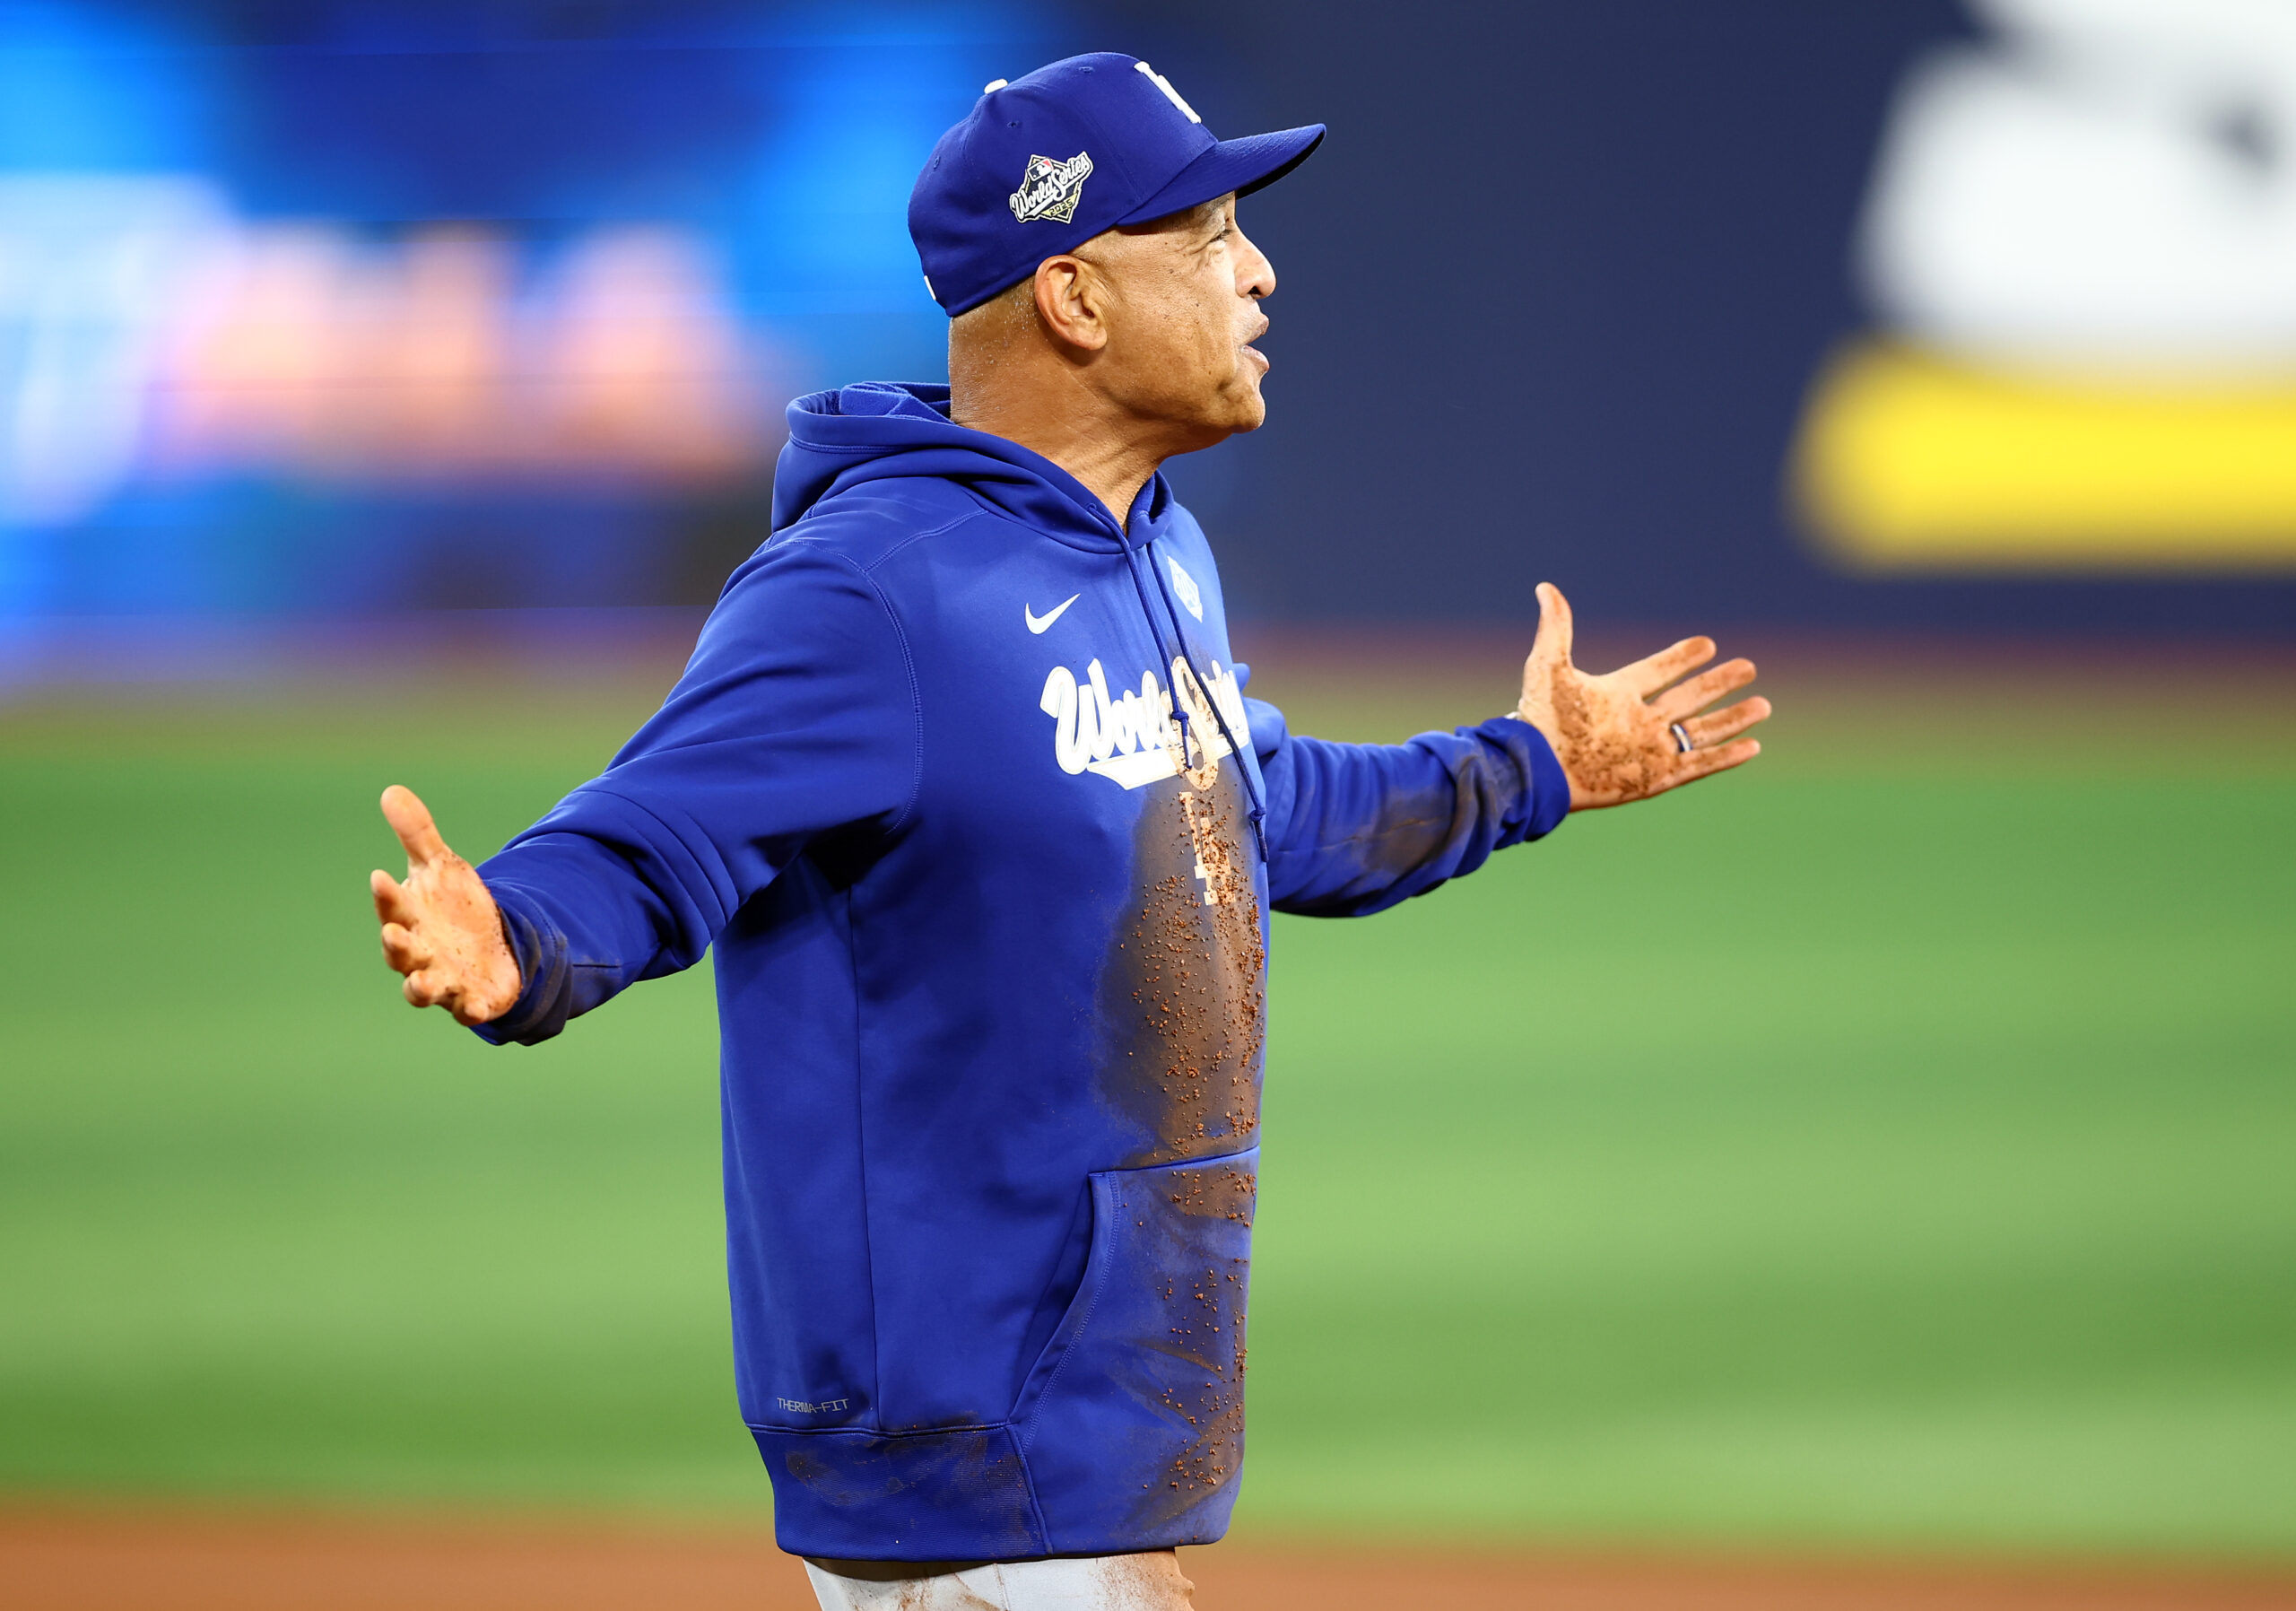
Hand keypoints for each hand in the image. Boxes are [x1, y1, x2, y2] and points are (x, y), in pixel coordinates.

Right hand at [370, 785, 520, 1025]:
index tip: (381, 875)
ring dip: (421, 986)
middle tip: (393, 934)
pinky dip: (471, 1010)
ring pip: (423, 988)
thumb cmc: (453, 908)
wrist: (490, 947)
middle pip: (400, 952)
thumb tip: (391, 790)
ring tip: (422, 982)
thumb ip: (418, 835)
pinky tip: (479, 1008)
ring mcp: (443, 979)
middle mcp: (419, 953)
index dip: (386, 894)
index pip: (393, 906)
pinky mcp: (471, 999)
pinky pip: (468, 1009)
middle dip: (396, 945)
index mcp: (409, 919)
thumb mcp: (442, 868)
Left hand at [1515, 582, 1769, 810]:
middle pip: (1690, 699)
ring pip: (1701, 731)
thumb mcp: (1548, 668)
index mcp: (1618, 694)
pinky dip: (1725, 756)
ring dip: (1732, 718)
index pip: (1659, 670)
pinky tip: (1753, 746)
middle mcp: (1639, 721)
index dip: (1683, 658)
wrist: (1538, 769)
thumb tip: (1545, 588)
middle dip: (1720, 684)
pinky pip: (1698, 765)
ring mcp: (1649, 750)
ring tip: (1764, 705)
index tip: (1708, 645)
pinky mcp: (1655, 778)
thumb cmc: (1541, 720)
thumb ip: (1556, 628)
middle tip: (1749, 667)